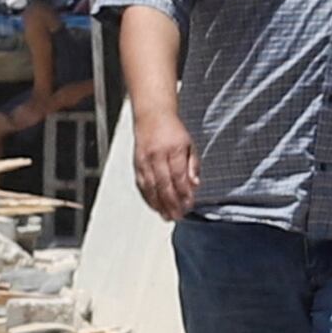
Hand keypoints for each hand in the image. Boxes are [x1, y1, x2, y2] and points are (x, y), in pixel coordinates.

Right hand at [130, 100, 203, 222]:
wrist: (151, 116)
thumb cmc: (172, 130)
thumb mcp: (190, 144)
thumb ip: (193, 165)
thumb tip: (195, 184)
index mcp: (173, 150)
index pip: (179, 177)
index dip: (184, 193)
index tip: (189, 205)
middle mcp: (157, 156)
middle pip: (164, 185)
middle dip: (171, 203)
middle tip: (177, 216)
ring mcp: (145, 161)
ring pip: (151, 188)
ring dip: (159, 204)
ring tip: (166, 216)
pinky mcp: (137, 164)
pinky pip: (142, 185)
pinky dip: (148, 197)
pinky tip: (154, 206)